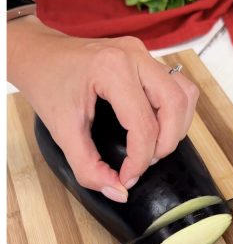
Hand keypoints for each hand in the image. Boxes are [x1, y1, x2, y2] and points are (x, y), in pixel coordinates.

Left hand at [7, 16, 198, 202]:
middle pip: (175, 104)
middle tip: (147, 160)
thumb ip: (88, 166)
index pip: (143, 123)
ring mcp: (143, 54)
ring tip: (155, 143)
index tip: (127, 177)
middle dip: (167, 142)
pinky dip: (176, 110)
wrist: (37, 53)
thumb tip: (118, 191)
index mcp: (111, 69)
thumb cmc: (47, 83)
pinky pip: (179, 86)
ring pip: (185, 93)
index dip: (140, 159)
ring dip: (177, 125)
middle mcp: (134, 56)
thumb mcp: (61, 130)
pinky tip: (159, 124)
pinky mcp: (147, 57)